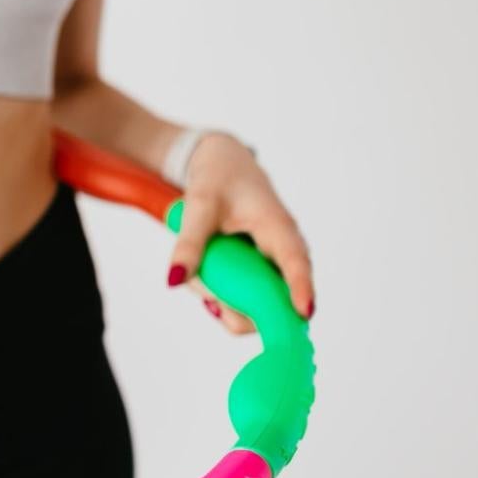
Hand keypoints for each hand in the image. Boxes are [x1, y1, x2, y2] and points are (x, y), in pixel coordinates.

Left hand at [166, 134, 314, 334]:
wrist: (222, 164)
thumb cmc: (218, 178)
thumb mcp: (198, 206)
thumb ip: (189, 243)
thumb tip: (174, 281)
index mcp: (278, 227)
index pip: (296, 262)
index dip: (301, 289)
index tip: (304, 314)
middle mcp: (284, 251)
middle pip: (276, 298)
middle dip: (237, 305)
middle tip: (206, 293)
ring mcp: (273, 264)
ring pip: (254, 303)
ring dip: (220, 296)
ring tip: (198, 268)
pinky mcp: (259, 271)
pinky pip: (242, 297)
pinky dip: (218, 291)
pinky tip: (203, 273)